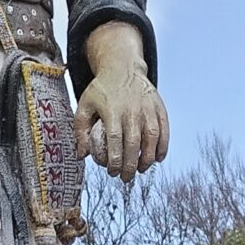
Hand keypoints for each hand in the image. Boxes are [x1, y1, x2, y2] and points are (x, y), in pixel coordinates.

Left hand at [77, 24, 169, 178]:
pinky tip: (158, 158)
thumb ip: (80, 130)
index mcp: (112, 110)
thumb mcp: (84, 105)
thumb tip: (82, 155)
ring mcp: (147, 108)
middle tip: (125, 178)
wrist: (122, 67)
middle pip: (134, 143)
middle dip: (130, 165)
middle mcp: (132, 109)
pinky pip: (164, 129)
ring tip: (141, 169)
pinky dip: (163, 146)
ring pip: (152, 138)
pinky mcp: (158, 107)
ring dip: (147, 158)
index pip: (115, 141)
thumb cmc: (101, 90)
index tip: (112, 172)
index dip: (115, 160)